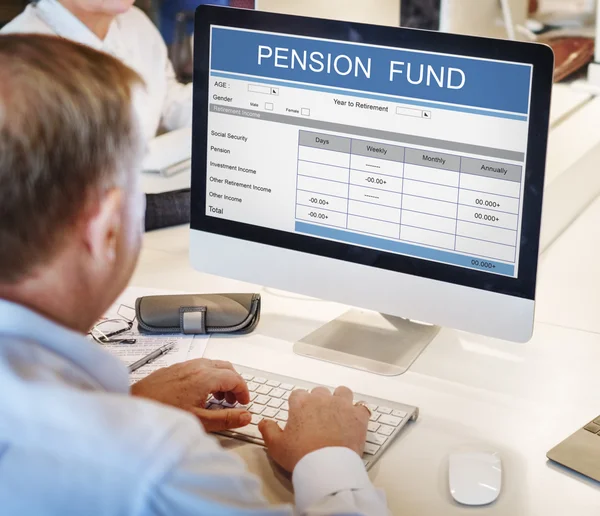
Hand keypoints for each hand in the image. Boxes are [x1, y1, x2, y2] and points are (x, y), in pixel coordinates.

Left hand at [130, 359, 250, 432]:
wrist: (133, 405)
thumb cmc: (163, 413)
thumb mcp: (199, 421)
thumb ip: (226, 419)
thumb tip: (246, 416)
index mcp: (206, 376)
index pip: (235, 378)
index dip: (243, 391)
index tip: (244, 404)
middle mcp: (197, 366)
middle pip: (226, 368)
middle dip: (234, 384)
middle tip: (234, 402)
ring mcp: (185, 365)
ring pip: (213, 366)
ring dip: (221, 380)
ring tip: (218, 401)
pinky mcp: (174, 368)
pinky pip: (199, 367)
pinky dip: (208, 378)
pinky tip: (200, 395)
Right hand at [258, 386, 369, 471]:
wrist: (326, 467)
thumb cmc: (301, 456)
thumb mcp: (276, 446)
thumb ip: (268, 430)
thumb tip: (263, 422)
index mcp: (301, 403)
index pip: (297, 395)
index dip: (298, 405)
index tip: (299, 415)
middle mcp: (322, 399)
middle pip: (319, 392)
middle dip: (318, 402)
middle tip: (316, 419)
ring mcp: (342, 405)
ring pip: (342, 392)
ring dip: (339, 400)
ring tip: (337, 414)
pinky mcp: (358, 416)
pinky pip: (361, 407)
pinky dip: (358, 413)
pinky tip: (354, 421)